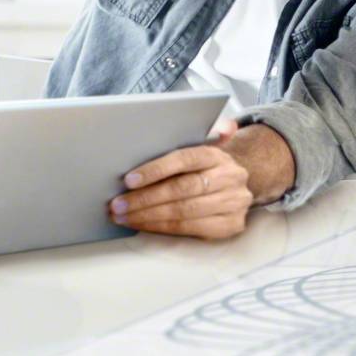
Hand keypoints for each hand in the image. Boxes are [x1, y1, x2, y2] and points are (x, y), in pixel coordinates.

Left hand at [107, 134, 254, 240]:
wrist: (237, 184)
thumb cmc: (205, 166)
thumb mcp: (201, 144)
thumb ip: (190, 133)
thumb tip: (210, 125)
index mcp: (216, 154)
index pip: (183, 160)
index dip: (154, 170)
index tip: (128, 180)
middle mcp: (229, 178)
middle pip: (181, 189)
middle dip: (145, 199)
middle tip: (118, 205)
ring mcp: (233, 202)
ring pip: (184, 212)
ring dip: (148, 216)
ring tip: (124, 217)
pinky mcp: (232, 224)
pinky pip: (191, 229)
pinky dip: (163, 228)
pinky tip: (144, 225)